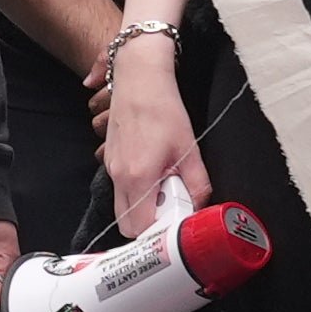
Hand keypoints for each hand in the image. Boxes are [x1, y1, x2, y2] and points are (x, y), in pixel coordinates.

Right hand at [96, 52, 200, 237]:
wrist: (138, 78)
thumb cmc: (163, 108)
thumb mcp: (189, 148)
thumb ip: (197, 184)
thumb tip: (200, 208)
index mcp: (138, 177)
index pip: (140, 228)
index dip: (158, 233)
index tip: (176, 225)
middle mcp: (119, 176)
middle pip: (126, 224)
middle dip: (148, 227)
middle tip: (172, 212)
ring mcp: (110, 167)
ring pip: (121, 207)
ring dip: (142, 209)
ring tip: (165, 190)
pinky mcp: (109, 159)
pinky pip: (120, 189)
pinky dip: (136, 193)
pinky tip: (154, 174)